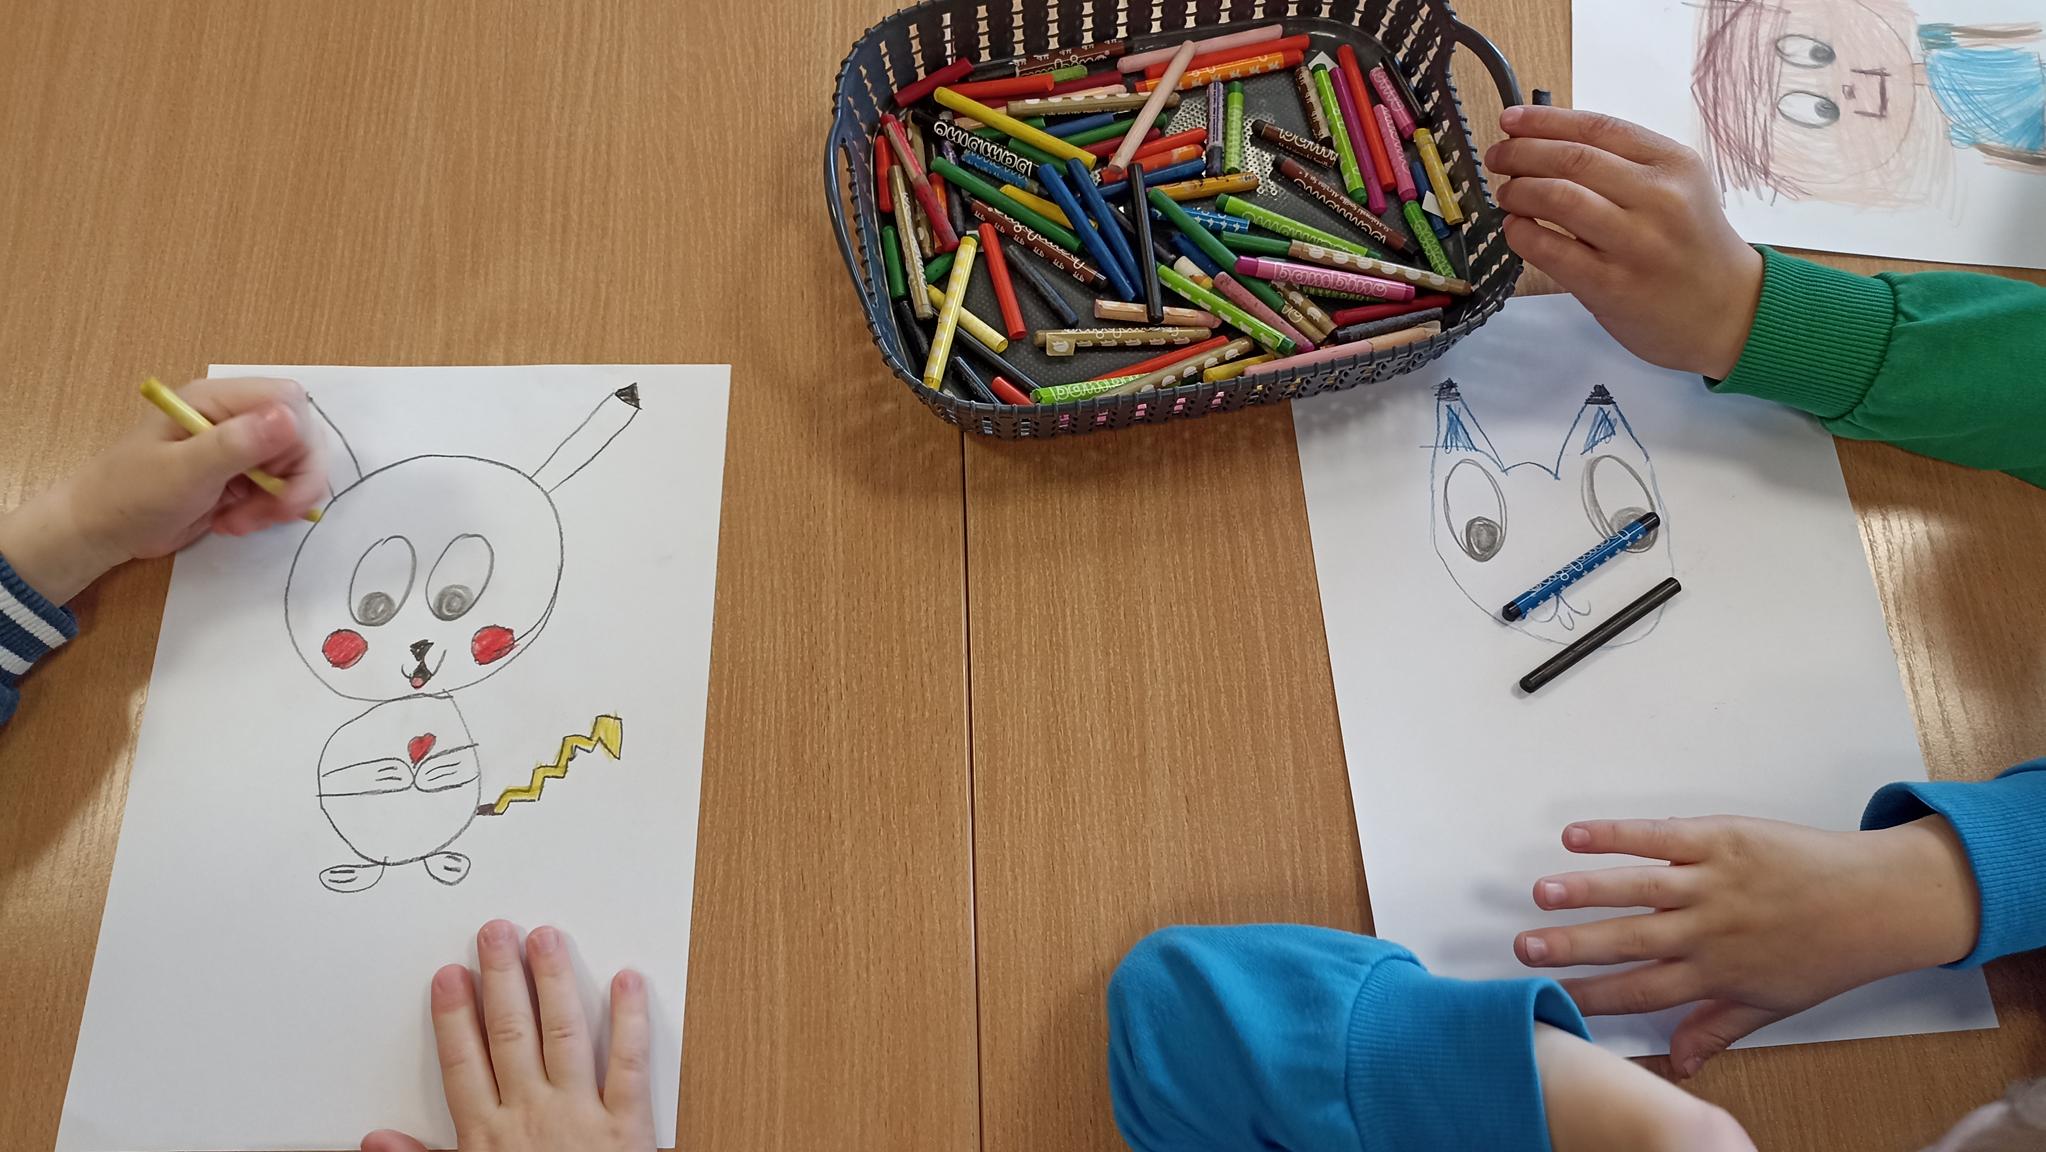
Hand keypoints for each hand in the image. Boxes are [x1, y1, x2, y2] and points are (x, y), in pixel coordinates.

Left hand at [0, 376, 326, 601]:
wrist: (101, 530)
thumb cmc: (131, 495)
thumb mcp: (183, 472)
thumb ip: (236, 445)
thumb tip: (291, 417)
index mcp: (217, 400)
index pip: (289, 401)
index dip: (298, 440)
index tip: (280, 480)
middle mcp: (235, 417)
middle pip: (302, 435)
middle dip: (295, 480)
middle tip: (270, 513)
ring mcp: (241, 447)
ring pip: (297, 465)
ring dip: (281, 501)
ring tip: (242, 521)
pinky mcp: (243, 475)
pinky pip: (281, 488)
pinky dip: (269, 511)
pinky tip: (236, 522)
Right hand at [361, 921, 655, 1151]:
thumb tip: (373, 1139)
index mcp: (487, 1137)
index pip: (463, 1063)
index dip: (453, 1016)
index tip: (449, 975)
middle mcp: (530, 1116)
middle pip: (510, 1034)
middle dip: (501, 978)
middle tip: (495, 931)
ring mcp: (579, 1116)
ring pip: (563, 1034)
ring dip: (553, 981)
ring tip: (546, 936)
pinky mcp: (628, 1126)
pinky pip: (629, 1063)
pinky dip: (631, 1018)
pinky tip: (628, 979)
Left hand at [1485, 105, 1763, 378]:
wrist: (1728, 310)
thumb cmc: (1690, 245)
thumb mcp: (1677, 188)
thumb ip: (1624, 164)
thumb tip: (1546, 141)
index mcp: (1674, 164)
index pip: (1597, 128)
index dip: (1544, 121)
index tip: (1511, 120)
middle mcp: (1659, 199)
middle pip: (1572, 159)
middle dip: (1522, 153)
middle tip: (1499, 157)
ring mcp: (1636, 244)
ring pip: (1558, 199)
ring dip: (1519, 191)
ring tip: (1507, 193)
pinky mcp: (1612, 286)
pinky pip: (1551, 250)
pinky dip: (1522, 234)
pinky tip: (1516, 228)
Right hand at [1513, 815, 1977, 1077]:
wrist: (1878, 901)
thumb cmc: (1828, 952)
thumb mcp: (1773, 1003)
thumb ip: (1716, 1027)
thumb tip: (1677, 1061)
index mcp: (1715, 973)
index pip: (1640, 990)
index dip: (1591, 995)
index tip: (1551, 996)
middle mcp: (1707, 931)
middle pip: (1627, 941)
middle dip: (1572, 945)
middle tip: (1526, 946)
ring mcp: (1712, 883)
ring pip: (1637, 889)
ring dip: (1586, 890)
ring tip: (1543, 893)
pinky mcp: (1721, 840)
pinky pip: (1660, 837)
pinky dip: (1617, 835)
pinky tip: (1578, 836)